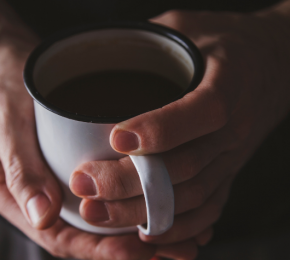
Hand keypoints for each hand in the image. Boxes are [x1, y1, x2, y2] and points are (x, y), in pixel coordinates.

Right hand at [0, 26, 189, 259]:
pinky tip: (158, 200)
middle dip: (121, 247)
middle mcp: (39, 195)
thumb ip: (20, 170)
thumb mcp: (3, 125)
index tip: (133, 252)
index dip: (95, 249)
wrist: (3, 65)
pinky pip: (102, 188)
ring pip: (96, 215)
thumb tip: (43, 217)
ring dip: (132, 228)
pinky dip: (130, 199)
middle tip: (164, 249)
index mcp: (14, 197)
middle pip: (82, 233)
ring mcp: (57, 179)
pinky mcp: (73, 162)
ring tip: (173, 237)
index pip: (56, 236)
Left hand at [69, 6, 289, 259]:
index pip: (201, 112)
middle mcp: (234, 127)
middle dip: (131, 181)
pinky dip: (178, 227)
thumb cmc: (224, 43)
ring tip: (97, 212)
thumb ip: (147, 39)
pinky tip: (144, 232)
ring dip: (143, 211)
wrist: (275, 64)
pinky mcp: (228, 172)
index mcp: (230, 82)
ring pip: (191, 195)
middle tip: (85, 184)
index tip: (115, 140)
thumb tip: (96, 51)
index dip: (161, 130)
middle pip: (186, 165)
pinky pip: (208, 209)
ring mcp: (233, 156)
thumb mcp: (188, 26)